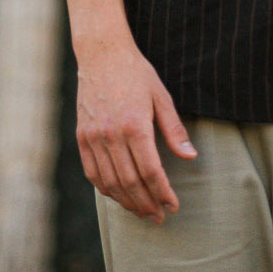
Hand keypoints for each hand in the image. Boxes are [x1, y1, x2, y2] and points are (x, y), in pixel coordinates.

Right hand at [75, 34, 196, 222]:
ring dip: (127, 202)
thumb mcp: (161, 96)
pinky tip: (119, 195)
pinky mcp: (82, 137)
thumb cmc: (136, 73)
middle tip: (159, 216)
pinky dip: (106, 189)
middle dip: (146, 204)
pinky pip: (92, 173)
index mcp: (134, 125)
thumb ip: (174, 129)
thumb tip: (190, 157)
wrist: (102, 54)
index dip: (162, 192)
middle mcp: (111, 135)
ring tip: (142, 211)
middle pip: (130, 182)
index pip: (150, 171)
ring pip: (110, 183)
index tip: (172, 205)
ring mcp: (93, 137)